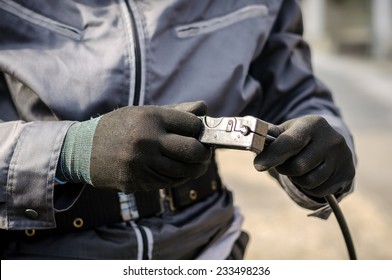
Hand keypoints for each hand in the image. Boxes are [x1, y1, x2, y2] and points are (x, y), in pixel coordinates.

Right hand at [89, 101, 211, 192]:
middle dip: (204, 153)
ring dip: (194, 168)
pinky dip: (178, 177)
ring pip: (184, 171)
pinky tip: (176, 171)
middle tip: (204, 153)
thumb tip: (205, 109)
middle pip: (193, 151)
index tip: (199, 133)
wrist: (82, 149)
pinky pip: (169, 182)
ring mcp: (141, 164)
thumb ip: (176, 112)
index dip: (200, 130)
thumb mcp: (144, 113)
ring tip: (194, 164)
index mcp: (150, 118)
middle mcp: (146, 140)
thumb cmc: (119, 127)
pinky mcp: (136, 182)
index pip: (192, 125)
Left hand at [253, 115, 354, 197]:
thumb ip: (269, 135)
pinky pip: (320, 191)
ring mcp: (343, 157)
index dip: (273, 156)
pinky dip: (309, 188)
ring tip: (298, 169)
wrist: (329, 143)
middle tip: (282, 164)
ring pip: (309, 181)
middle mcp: (332, 139)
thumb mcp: (287, 131)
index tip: (258, 165)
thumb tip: (250, 134)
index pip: (290, 142)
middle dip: (284, 169)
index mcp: (313, 124)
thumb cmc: (300, 137)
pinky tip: (311, 175)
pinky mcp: (348, 174)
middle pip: (298, 167)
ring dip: (297, 179)